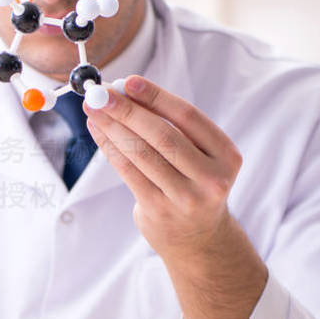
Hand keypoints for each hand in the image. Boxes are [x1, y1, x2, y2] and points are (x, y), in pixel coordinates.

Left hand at [84, 75, 267, 318]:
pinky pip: (128, 172)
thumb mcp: (198, 156)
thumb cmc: (192, 183)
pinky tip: (98, 131)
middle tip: (100, 93)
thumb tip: (125, 90)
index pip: (189, 117)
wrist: (198, 238)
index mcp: (226, 155)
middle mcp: (211, 178)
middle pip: (163, 135)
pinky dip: (110, 148)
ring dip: (112, 127)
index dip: (156, 96)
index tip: (128, 80)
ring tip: (93, 109)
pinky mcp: (159, 210)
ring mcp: (185, 198)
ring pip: (141, 154)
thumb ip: (170, 125)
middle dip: (127, 110)